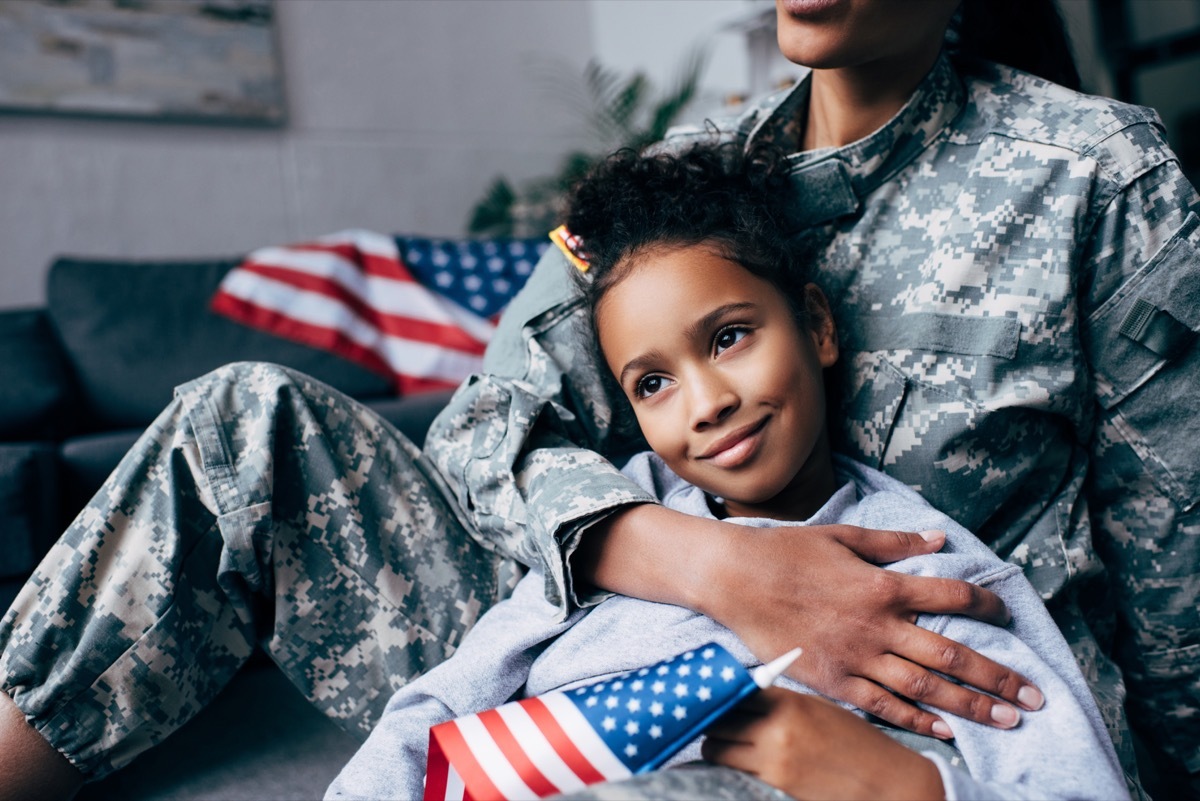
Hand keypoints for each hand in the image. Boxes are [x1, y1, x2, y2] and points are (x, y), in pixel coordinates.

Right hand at [698, 522, 1042, 737]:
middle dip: (997, 677)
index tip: (1006, 614)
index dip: (986, 604)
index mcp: (881, 584)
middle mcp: (876, 624)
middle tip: (1034, 698)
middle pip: (950, 653)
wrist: (734, 578)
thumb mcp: (843, 536)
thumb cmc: (786, 551)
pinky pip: (882, 704)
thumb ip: (894, 543)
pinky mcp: (832, 680)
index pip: (950, 595)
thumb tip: (939, 540)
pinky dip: (916, 718)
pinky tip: (945, 729)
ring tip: (1006, 721)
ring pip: (924, 685)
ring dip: (970, 705)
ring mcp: (855, 656)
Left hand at [701, 687, 944, 800]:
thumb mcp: (819, 709)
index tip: (715, 695)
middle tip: (713, 721)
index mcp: (790, 702)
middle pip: (717, 720)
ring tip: (724, 744)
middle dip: (712, 721)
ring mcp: (773, 762)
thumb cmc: (856, 744)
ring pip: (716, 750)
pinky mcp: (774, 787)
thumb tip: (741, 695)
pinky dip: (729, 768)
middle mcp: (777, 729)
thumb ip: (780, 701)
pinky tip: (737, 763)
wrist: (888, 784)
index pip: (735, 691)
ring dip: (715, 747)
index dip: (722, 693)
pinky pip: (733, 774)